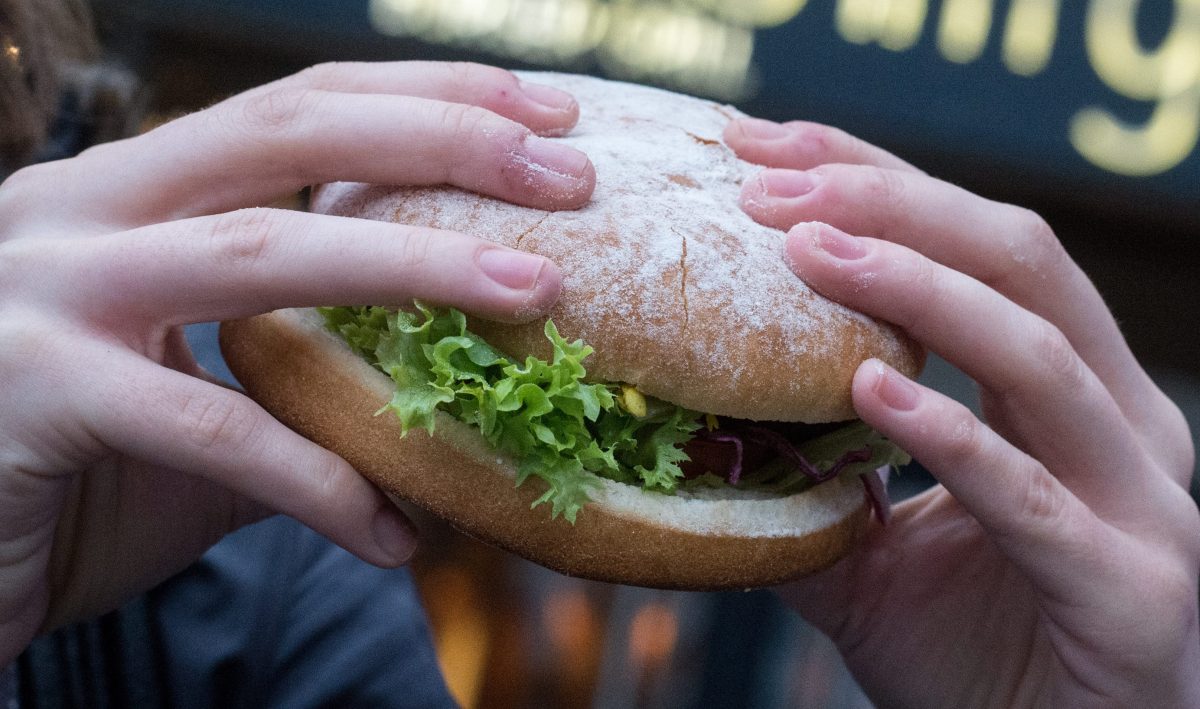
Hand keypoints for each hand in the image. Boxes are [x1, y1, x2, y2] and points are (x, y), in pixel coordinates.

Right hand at [0, 61, 594, 663]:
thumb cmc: (71, 471)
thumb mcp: (199, 403)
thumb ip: (302, 385)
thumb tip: (441, 406)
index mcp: (129, 190)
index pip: (294, 107)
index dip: (422, 98)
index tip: (541, 116)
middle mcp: (80, 208)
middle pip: (287, 130)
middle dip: (441, 140)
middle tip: (570, 175)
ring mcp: (47, 291)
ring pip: (259, 250)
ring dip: (413, 266)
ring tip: (537, 294)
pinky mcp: (33, 392)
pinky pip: (212, 433)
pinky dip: (319, 482)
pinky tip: (395, 533)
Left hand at [726, 117, 1198, 706]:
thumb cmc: (982, 658)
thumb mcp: (877, 556)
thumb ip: (813, 485)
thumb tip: (707, 435)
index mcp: (1069, 394)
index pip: (981, 247)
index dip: (882, 185)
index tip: (770, 152)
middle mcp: (1121, 423)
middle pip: (1020, 263)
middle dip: (895, 205)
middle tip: (771, 182)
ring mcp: (1139, 502)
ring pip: (1039, 352)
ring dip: (917, 288)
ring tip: (807, 252)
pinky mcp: (1129, 588)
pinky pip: (1034, 495)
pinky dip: (951, 434)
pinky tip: (870, 389)